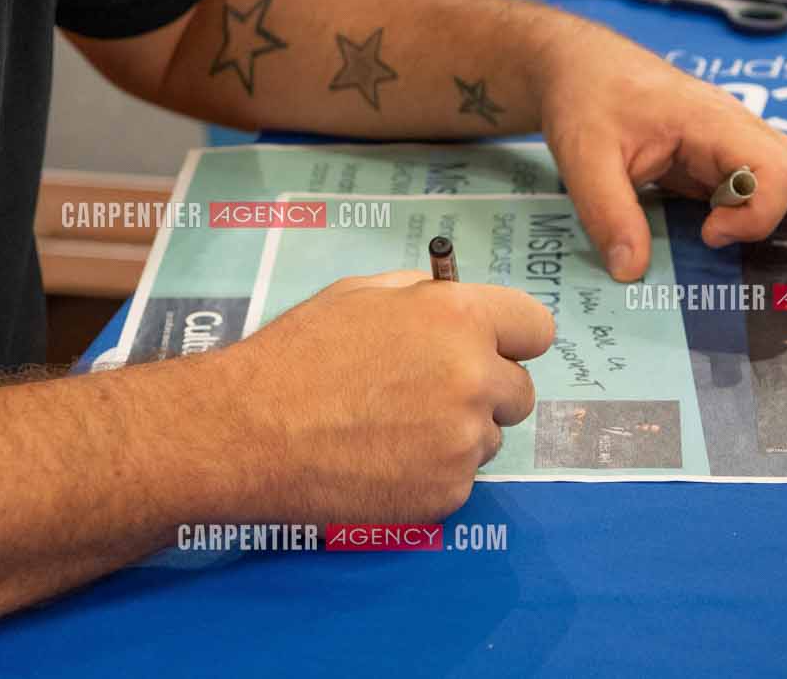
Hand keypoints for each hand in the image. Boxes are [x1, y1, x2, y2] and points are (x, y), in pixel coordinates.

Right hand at [213, 271, 552, 523]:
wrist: (250, 432)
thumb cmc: (298, 355)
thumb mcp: (361, 293)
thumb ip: (423, 296)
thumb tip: (454, 303)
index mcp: (459, 319)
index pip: (537, 328)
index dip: (513, 338)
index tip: (496, 348)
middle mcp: (474, 379)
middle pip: (520, 391)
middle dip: (486, 390)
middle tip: (430, 392)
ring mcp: (463, 442)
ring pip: (488, 438)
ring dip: (456, 433)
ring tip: (392, 427)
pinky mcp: (446, 493)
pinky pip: (459, 477)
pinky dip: (431, 471)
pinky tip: (382, 459)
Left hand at [536, 32, 786, 284]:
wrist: (585, 63)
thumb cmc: (588, 99)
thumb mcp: (584, 154)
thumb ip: (608, 210)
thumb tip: (632, 272)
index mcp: (713, 122)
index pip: (772, 167)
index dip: (754, 213)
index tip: (710, 236)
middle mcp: (743, 130)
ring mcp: (746, 143)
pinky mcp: (738, 159)